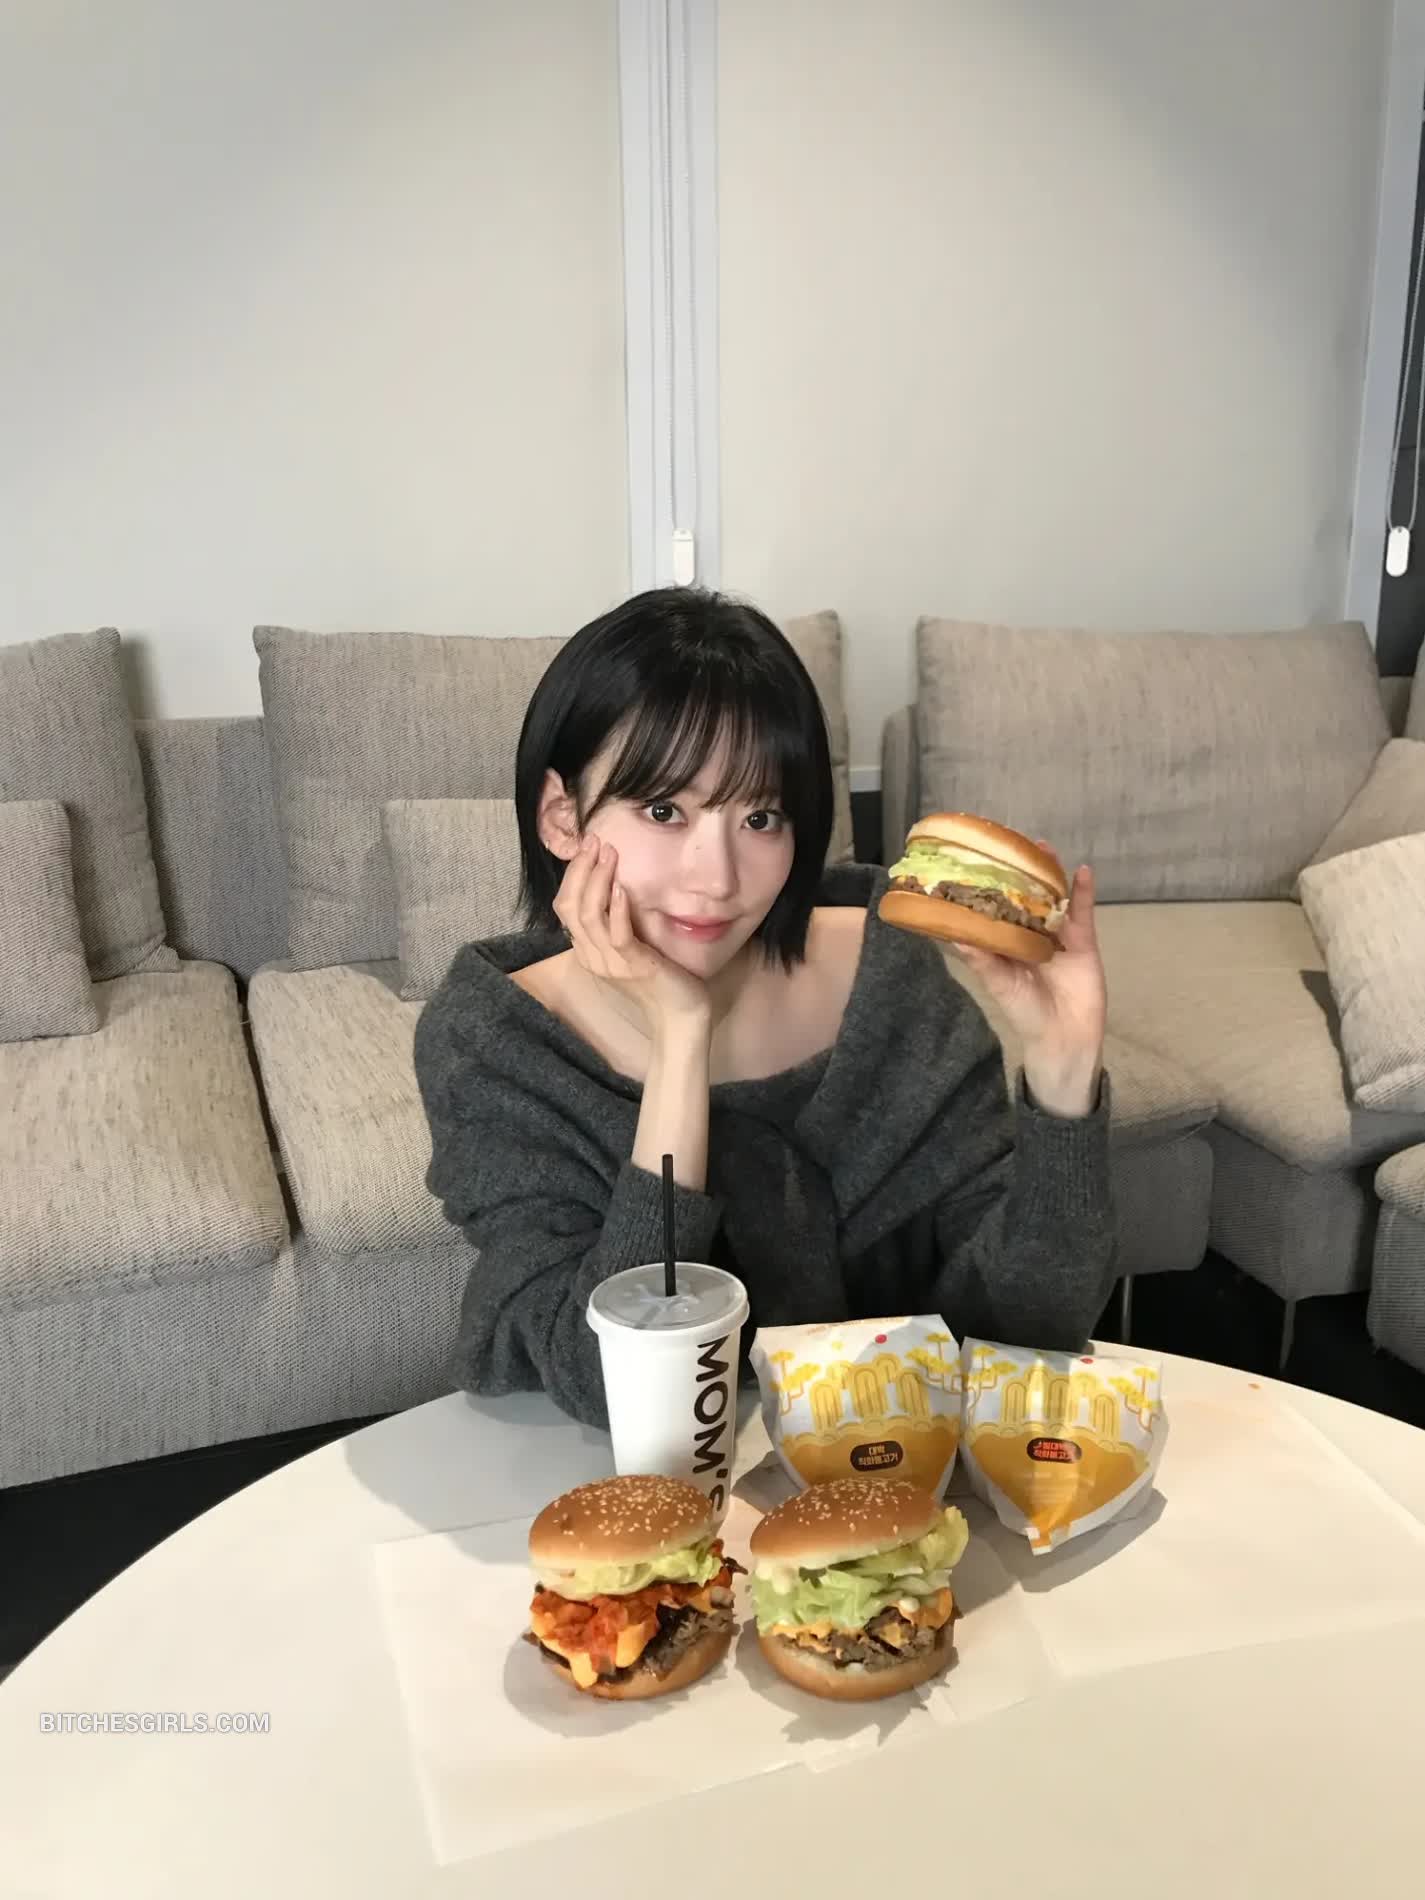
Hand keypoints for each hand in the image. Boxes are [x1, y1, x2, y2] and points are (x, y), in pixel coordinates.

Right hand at [552, 835, 711, 1036]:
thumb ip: (614, 921)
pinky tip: (621, 888)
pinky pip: (617, 935)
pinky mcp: (634, 965)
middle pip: (570, 907)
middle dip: (581, 870)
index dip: (573, 874)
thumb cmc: (658, 976)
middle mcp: (592, 956)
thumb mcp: (629, 944)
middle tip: (595, 842)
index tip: (589, 846)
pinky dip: (617, 909)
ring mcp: (611, 963)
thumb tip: (611, 883)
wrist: (680, 1013)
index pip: (565, 906)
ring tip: (609, 855)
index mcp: (586, 950)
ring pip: (589, 916)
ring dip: (598, 880)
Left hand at [949, 856, 1105, 1118]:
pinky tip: (1082, 871)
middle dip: (1019, 873)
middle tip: (1011, 844)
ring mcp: (1058, 936)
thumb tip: (952, 935)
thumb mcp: (999, 984)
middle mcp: (1031, 935)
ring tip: (1043, 847)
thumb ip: (981, 959)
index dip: (988, 888)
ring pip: (1053, 899)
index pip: (995, 910)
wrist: (1065, 1039)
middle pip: (1025, 897)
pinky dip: (1082, 893)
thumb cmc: (1025, 1013)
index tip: (976, 862)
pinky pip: (1083, 913)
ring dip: (1050, 874)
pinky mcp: (1083, 942)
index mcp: (1005, 944)